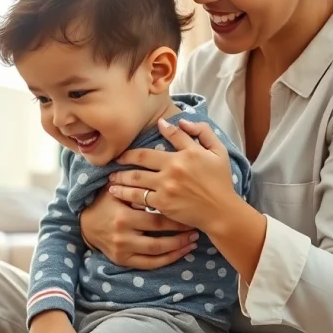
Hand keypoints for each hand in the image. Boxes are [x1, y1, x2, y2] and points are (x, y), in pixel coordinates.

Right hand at [80, 185, 198, 269]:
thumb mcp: (116, 190)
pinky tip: (181, 252)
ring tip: (193, 240)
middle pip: (160, 238)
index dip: (176, 217)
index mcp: (123, 217)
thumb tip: (164, 173)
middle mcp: (123, 237)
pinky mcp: (123, 261)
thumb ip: (136, 185)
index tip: (191, 211)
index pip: (156, 219)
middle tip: (196, 227)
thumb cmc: (105, 202)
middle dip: (181, 234)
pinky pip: (150, 264)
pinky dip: (167, 259)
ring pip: (157, 253)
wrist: (85, 223)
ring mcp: (123, 251)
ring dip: (178, 248)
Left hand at [109, 118, 238, 232]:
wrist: (222, 211)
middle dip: (125, 157)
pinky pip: (140, 197)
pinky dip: (126, 195)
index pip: (168, 135)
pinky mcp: (162, 203)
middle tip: (115, 159)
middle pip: (141, 158)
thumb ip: (202, 132)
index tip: (149, 132)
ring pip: (136, 178)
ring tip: (111, 178)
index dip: (154, 132)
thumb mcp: (218, 151)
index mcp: (187, 153)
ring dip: (120, 177)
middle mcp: (174, 168)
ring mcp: (166, 186)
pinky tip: (116, 194)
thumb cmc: (221, 181)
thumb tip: (181, 121)